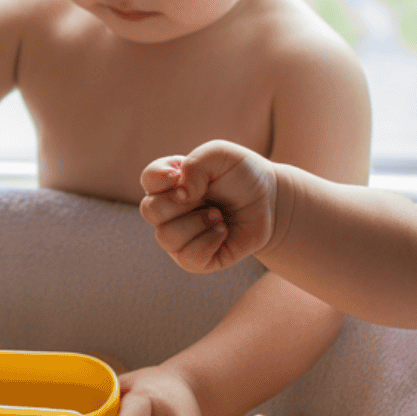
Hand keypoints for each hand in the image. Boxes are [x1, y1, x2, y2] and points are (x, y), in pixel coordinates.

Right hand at [139, 141, 277, 272]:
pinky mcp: (194, 259)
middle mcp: (167, 212)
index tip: (178, 174)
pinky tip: (222, 231)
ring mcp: (178, 237)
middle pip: (150, 211)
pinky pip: (189, 257)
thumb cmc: (241, 175)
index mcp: (168, 183)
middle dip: (181, 203)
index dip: (159, 179)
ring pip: (166, 237)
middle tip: (208, 198)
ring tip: (219, 216)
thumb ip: (194, 165)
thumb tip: (180, 194)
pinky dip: (210, 242)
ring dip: (198, 223)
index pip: (148, 181)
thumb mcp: (220, 155)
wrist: (269, 202)